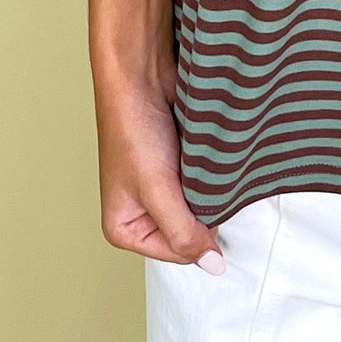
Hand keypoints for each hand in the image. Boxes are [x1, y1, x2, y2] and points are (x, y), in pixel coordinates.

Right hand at [92, 57, 225, 272]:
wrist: (141, 75)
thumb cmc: (134, 129)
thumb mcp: (157, 189)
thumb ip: (184, 231)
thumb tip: (213, 266)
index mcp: (124, 228)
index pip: (176, 252)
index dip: (198, 234)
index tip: (210, 207)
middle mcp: (142, 211)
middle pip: (189, 231)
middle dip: (205, 213)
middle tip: (211, 186)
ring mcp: (161, 187)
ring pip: (200, 205)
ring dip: (211, 192)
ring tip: (210, 170)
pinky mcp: (178, 165)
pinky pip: (204, 182)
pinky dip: (214, 175)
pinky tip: (216, 161)